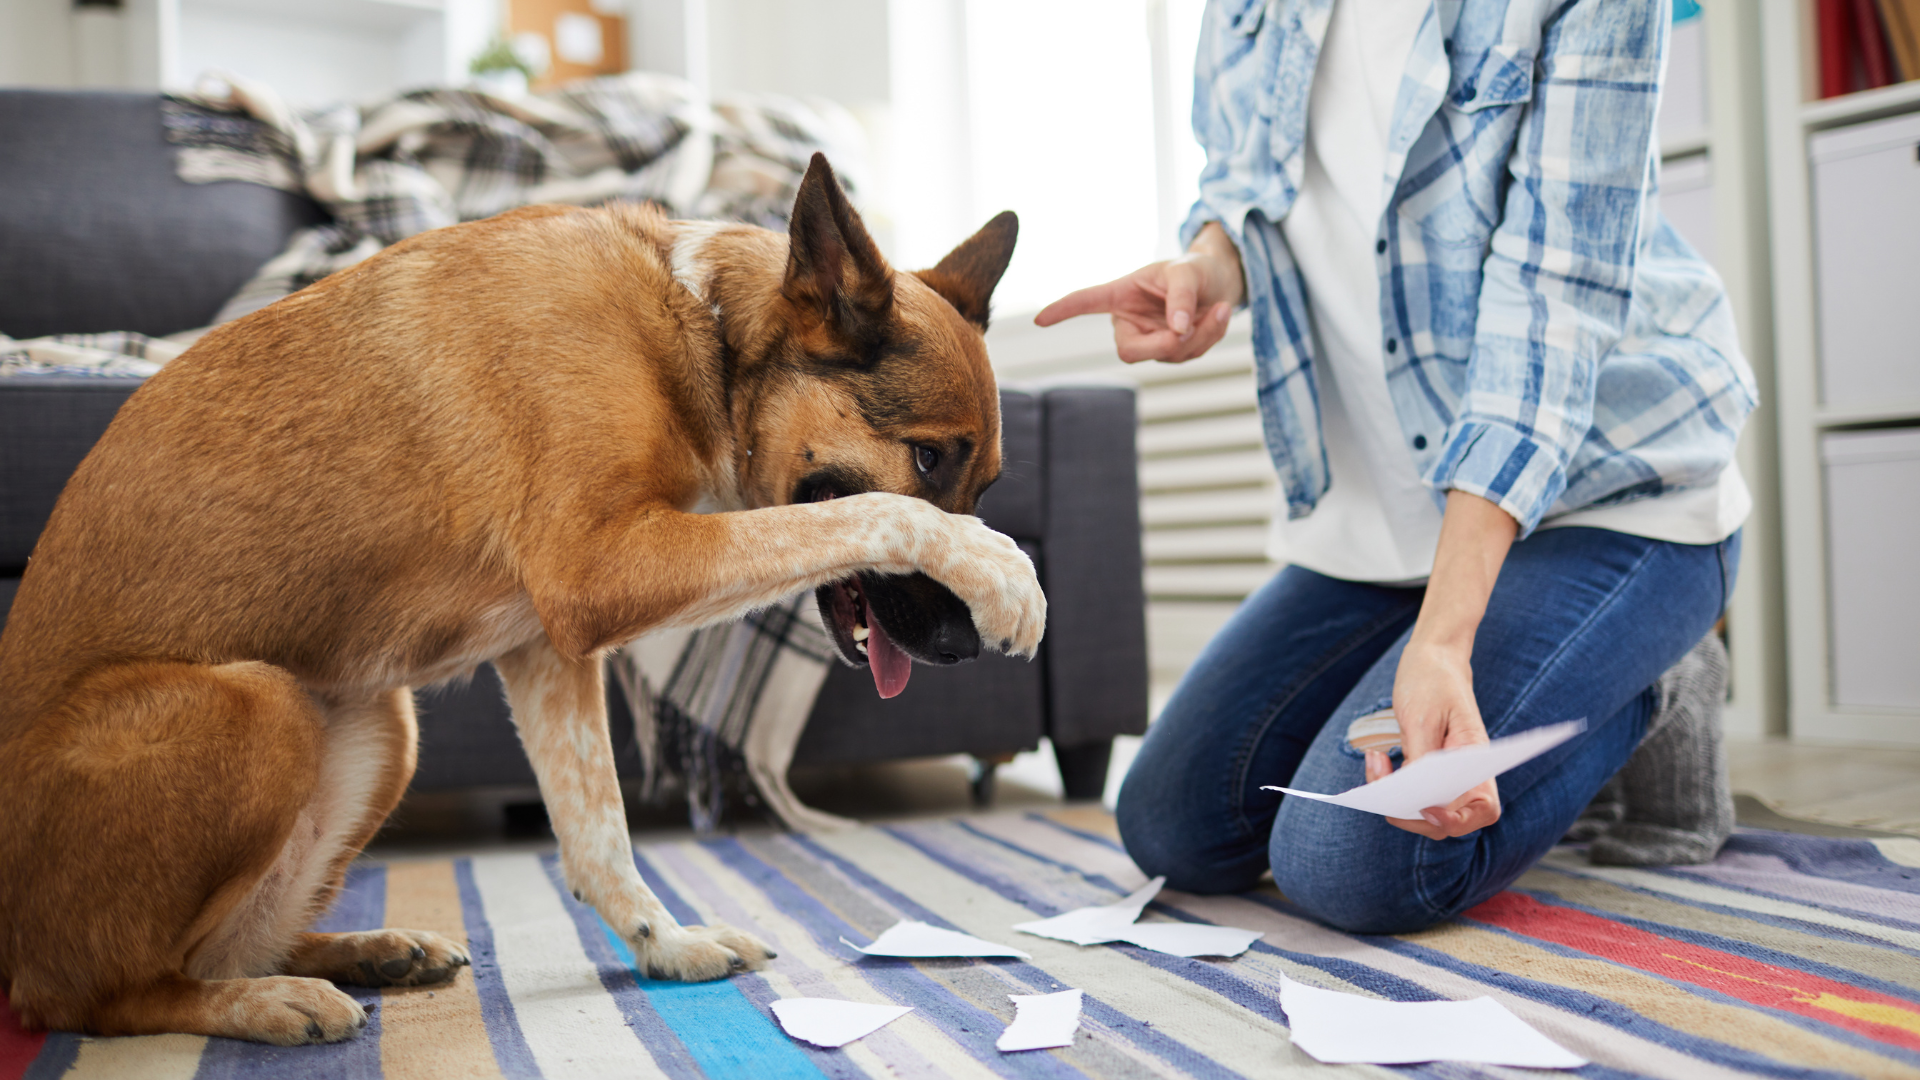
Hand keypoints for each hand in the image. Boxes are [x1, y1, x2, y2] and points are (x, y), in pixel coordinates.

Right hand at [1033, 221, 1243, 363]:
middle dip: (1162, 345)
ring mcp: (1151, 339)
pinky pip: (1189, 354)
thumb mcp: (1188, 271)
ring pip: (1168, 354)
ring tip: (1219, 309)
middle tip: (1188, 330)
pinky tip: (1219, 315)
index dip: (1064, 310)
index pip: (1087, 302)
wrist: (1220, 283)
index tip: (1039, 320)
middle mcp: (1130, 321)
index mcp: (1121, 295)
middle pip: (1129, 351)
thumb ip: (1181, 296)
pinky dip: (1210, 336)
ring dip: (1200, 336)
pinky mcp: (1172, 352)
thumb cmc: (1196, 270)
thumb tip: (1178, 330)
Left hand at [1369, 639, 1501, 839]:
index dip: (1458, 822)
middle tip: (1383, 790)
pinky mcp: (1424, 770)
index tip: (1427, 810)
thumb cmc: (1432, 682)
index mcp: (1478, 761)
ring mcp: (1444, 775)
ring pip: (1422, 809)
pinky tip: (1376, 760)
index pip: (1483, 810)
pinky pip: (1408, 792)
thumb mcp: (1422, 718)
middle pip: (1447, 820)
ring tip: (1375, 764)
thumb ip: (1421, 758)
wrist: (1432, 658)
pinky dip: (1388, 785)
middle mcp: (1465, 774)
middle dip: (1412, 814)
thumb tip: (1413, 795)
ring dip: (1394, 798)